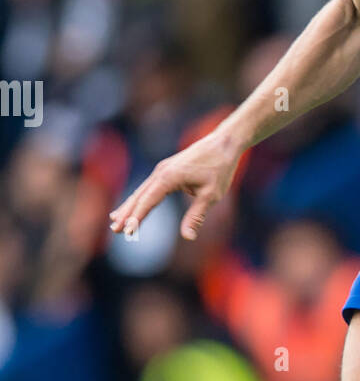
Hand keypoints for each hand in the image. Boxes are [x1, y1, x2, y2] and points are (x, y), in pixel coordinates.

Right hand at [109, 129, 242, 241]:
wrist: (224, 143)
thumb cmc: (219, 168)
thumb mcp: (211, 195)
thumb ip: (196, 216)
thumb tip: (188, 237)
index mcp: (169, 177)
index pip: (148, 201)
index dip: (137, 218)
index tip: (128, 232)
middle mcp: (161, 172)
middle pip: (139, 196)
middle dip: (126, 214)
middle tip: (114, 230)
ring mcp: (162, 169)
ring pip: (141, 191)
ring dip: (128, 206)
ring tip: (114, 220)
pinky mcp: (166, 169)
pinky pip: (148, 187)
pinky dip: (138, 198)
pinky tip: (132, 205)